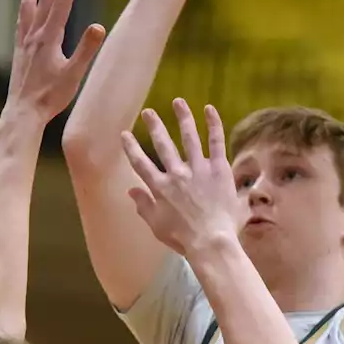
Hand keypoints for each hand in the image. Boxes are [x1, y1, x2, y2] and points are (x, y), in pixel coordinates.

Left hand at [6, 0, 106, 121]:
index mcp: (49, 38)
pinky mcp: (19, 49)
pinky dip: (25, 4)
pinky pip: (22, 18)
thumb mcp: (74, 75)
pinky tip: (26, 2)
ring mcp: (25, 40)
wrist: (23, 113)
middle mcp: (34, 34)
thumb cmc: (50, 97)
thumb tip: (100, 26)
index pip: (63, 2)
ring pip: (29, 4)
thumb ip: (86, 50)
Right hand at [123, 100, 238, 257]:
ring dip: (182, 117)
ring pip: (189, 137)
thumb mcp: (157, 226)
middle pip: (162, 144)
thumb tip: (131, 191)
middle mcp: (176, 174)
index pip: (140, 163)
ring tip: (178, 102)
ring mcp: (198, 169)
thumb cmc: (183, 239)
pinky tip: (209, 109)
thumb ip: (144, 206)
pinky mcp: (218, 169)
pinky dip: (213, 124)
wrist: (211, 242)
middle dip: (154, 126)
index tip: (124, 134)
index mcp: (160, 188)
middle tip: (148, 112)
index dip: (131, 147)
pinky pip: (216, 142)